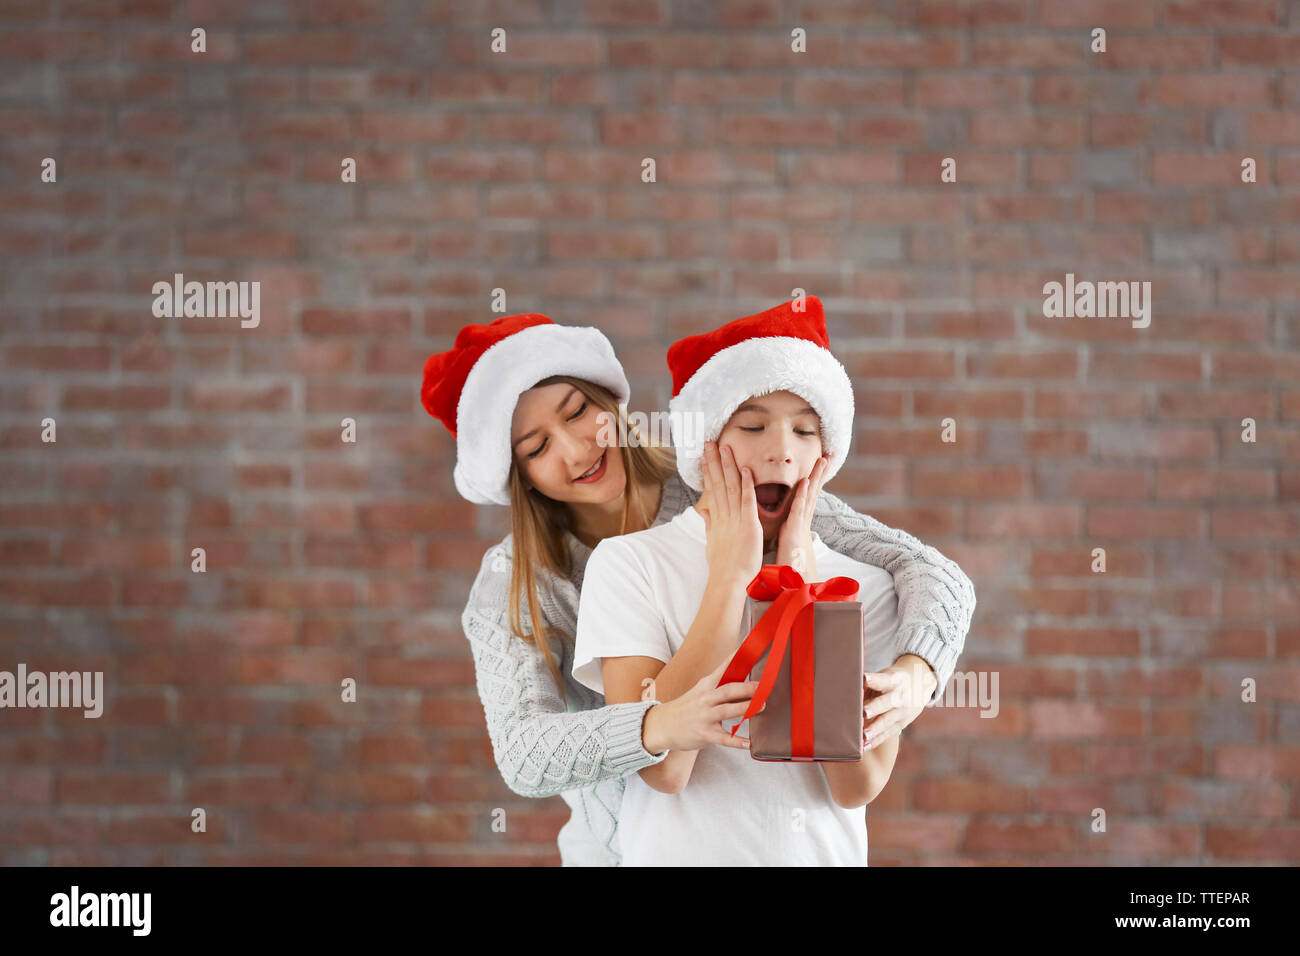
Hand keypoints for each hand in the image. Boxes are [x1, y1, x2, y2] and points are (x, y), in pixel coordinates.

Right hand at [641, 657, 759, 753]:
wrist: (662, 725)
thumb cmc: (687, 707)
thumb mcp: (701, 691)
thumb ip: (721, 687)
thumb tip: (746, 682)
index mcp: (706, 685)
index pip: (723, 668)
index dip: (736, 657)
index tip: (749, 646)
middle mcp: (705, 699)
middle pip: (728, 690)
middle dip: (746, 687)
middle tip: (762, 686)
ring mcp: (704, 717)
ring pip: (727, 711)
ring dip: (745, 708)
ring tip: (761, 706)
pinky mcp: (704, 734)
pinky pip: (723, 738)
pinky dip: (736, 741)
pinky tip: (748, 743)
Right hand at [699, 440, 762, 589]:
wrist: (728, 581)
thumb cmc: (723, 567)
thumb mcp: (713, 543)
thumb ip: (710, 525)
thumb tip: (704, 512)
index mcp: (717, 519)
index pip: (712, 489)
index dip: (709, 471)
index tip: (705, 455)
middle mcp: (723, 516)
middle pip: (718, 483)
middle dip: (714, 462)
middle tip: (709, 443)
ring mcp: (735, 519)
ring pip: (731, 487)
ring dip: (728, 467)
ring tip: (724, 448)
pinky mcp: (748, 525)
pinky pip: (747, 501)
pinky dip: (747, 485)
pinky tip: (746, 469)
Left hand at [775, 453, 830, 578]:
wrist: (794, 591)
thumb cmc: (787, 573)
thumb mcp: (785, 550)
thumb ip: (786, 539)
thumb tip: (786, 534)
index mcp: (798, 526)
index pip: (805, 500)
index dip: (811, 483)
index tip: (815, 468)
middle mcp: (802, 524)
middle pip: (811, 493)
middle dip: (819, 475)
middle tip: (826, 456)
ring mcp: (800, 528)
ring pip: (809, 497)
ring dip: (815, 478)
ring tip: (822, 460)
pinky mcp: (794, 533)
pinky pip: (799, 511)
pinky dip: (802, 496)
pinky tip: (805, 482)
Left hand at [862, 654, 936, 749]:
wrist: (919, 685)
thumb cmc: (891, 681)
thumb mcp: (884, 676)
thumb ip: (869, 682)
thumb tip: (847, 687)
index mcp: (894, 680)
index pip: (884, 679)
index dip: (874, 680)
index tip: (864, 678)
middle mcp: (900, 696)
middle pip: (887, 702)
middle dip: (875, 707)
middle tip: (864, 712)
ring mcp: (902, 712)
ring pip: (887, 721)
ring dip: (875, 729)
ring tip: (863, 735)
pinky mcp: (901, 724)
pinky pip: (887, 733)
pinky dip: (876, 740)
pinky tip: (865, 745)